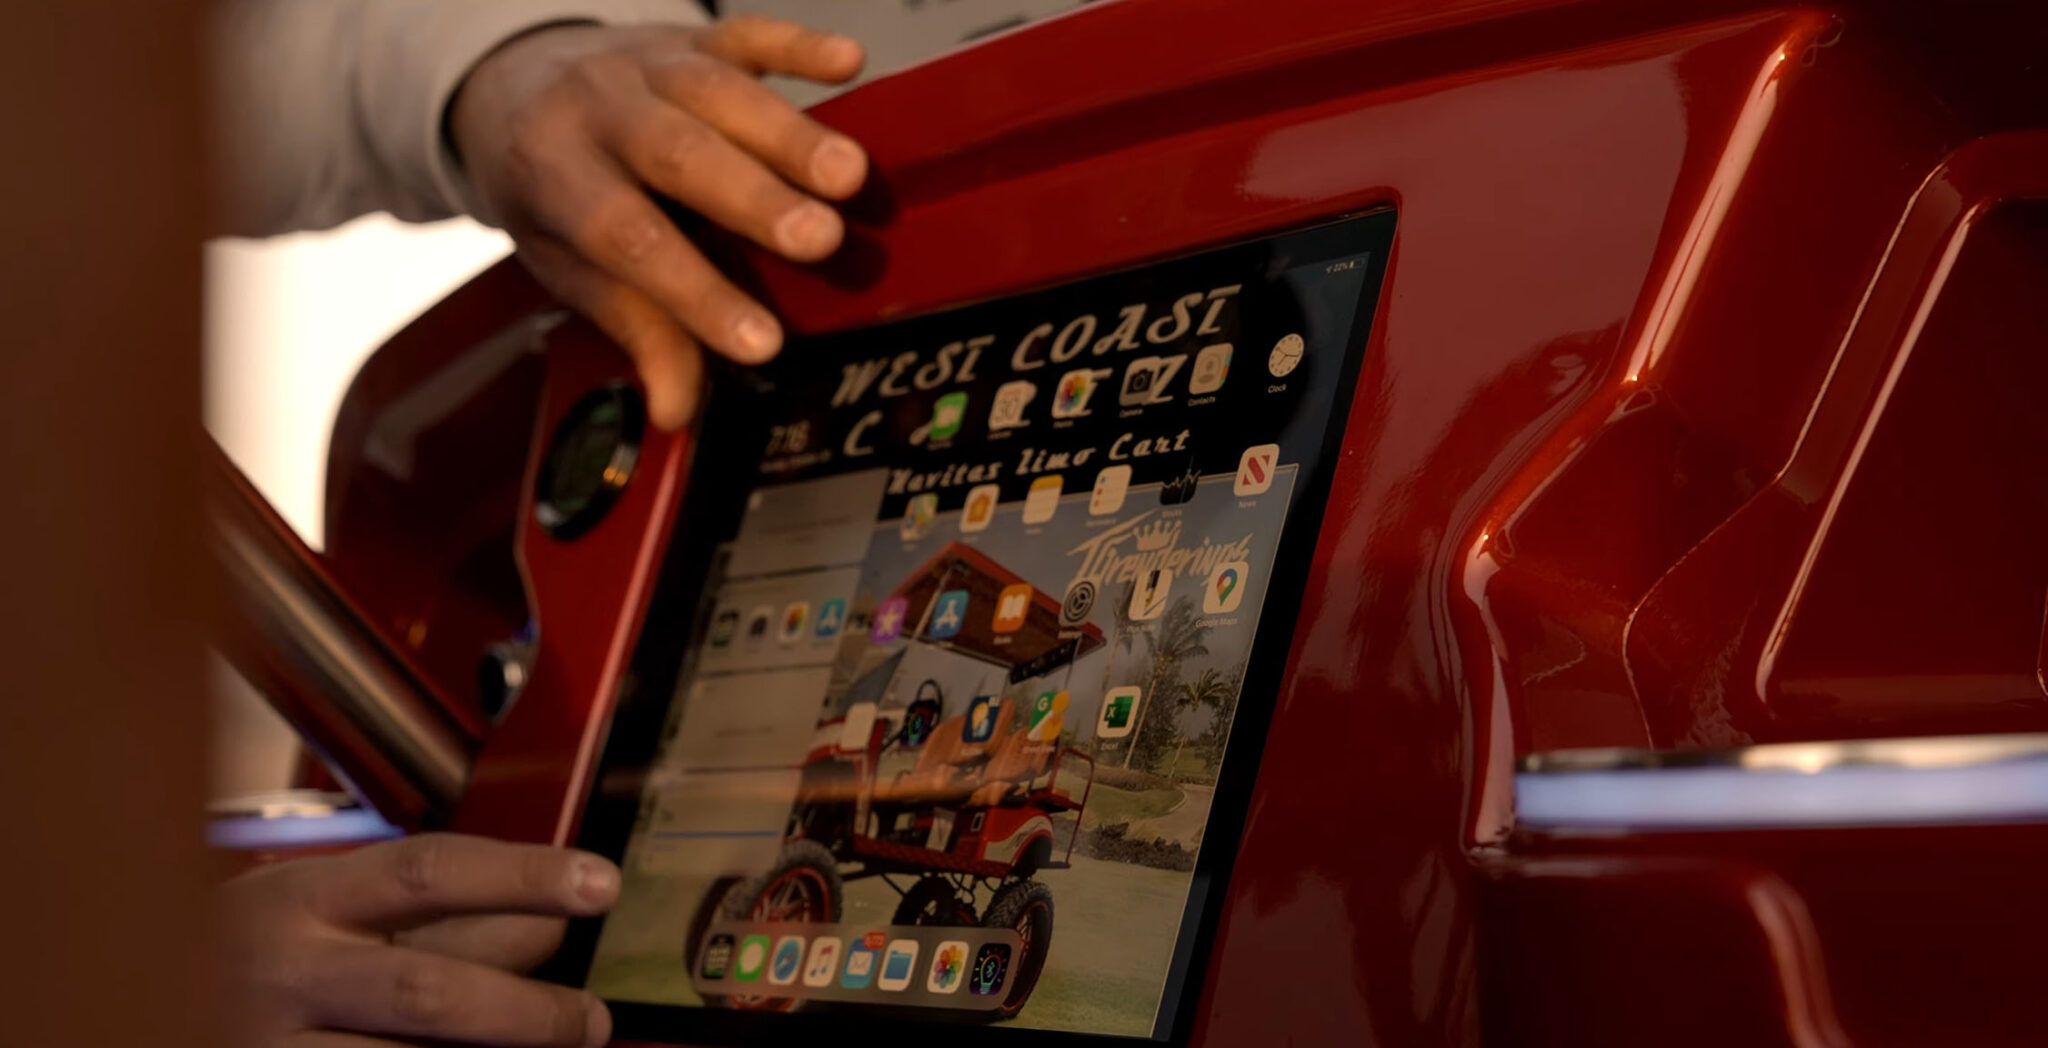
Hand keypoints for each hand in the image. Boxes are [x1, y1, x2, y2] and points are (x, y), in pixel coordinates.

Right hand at [219, 834, 622, 1047]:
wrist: (113, 1000)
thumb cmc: (239, 956)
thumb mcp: (319, 910)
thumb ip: (425, 919)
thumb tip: (546, 924)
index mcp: (299, 896)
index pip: (430, 870)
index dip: (525, 875)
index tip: (601, 883)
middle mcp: (280, 971)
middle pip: (427, 988)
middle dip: (526, 1011)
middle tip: (591, 1021)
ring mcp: (264, 1045)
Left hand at [450, 16, 868, 429]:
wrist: (511, 83)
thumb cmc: (552, 185)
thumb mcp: (566, 261)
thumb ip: (634, 325)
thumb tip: (677, 409)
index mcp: (553, 174)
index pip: (627, 237)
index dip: (695, 291)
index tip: (761, 341)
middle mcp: (597, 108)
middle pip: (676, 151)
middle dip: (754, 197)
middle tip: (820, 240)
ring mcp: (648, 63)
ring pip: (719, 92)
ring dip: (790, 134)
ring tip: (851, 178)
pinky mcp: (693, 36)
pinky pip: (747, 35)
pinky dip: (799, 45)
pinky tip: (851, 62)